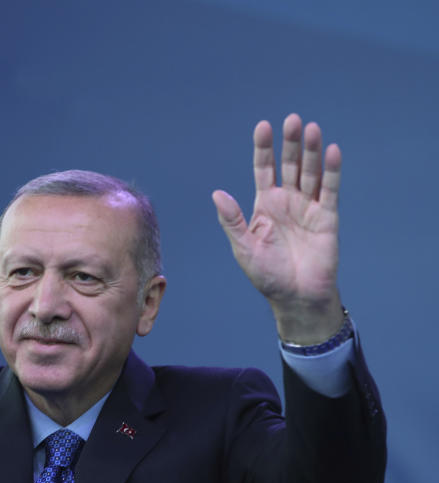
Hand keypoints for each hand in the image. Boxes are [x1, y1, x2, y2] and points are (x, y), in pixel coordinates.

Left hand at [212, 113, 343, 343]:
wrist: (296, 297)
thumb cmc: (267, 275)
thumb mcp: (244, 248)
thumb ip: (232, 221)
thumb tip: (217, 194)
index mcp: (264, 206)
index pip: (263, 170)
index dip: (264, 149)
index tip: (264, 126)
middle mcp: (287, 201)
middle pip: (289, 165)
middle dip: (290, 143)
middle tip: (292, 120)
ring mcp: (308, 208)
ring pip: (310, 173)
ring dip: (311, 151)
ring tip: (311, 129)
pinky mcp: (327, 218)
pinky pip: (330, 191)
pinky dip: (331, 171)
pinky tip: (330, 151)